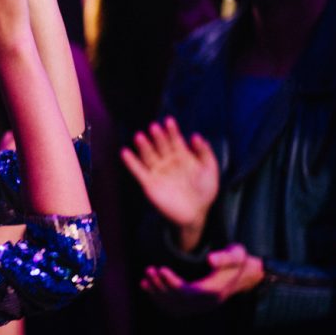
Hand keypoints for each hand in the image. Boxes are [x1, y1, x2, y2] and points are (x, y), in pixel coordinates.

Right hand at [121, 117, 218, 251]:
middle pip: (161, 146)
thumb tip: (195, 136)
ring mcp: (158, 172)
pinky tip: (125, 152)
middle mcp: (168, 163)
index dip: (172, 131)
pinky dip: (131, 162)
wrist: (196, 214)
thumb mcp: (210, 170)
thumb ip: (205, 152)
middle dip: (158, 137)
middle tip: (154, 127)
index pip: (175, 141)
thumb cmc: (205, 192)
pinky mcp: (149, 184)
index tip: (169, 121)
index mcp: (183, 157)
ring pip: (149, 156)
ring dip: (143, 146)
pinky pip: (138, 171)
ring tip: (139, 136)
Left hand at [141, 244, 264, 316]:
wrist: (245, 274)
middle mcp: (206, 304)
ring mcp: (200, 307)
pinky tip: (148, 288)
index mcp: (213, 293)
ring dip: (157, 294)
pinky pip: (174, 308)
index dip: (171, 282)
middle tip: (148, 270)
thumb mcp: (236, 255)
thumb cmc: (238, 262)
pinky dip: (159, 300)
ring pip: (173, 307)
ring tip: (145, 279)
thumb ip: (225, 257)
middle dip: (160, 287)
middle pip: (177, 301)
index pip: (187, 293)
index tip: (160, 269)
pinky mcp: (195, 306)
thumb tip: (210, 259)